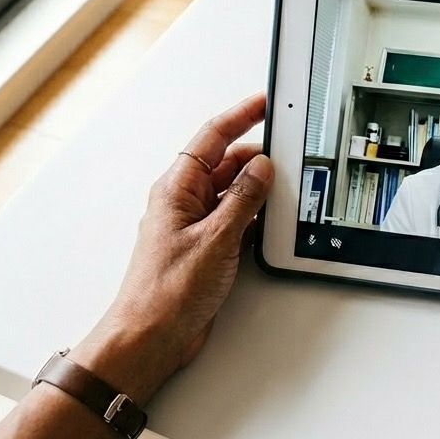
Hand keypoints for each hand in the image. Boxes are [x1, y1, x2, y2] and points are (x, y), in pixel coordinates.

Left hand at [71, 94, 272, 402]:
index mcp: (177, 190)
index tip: (264, 102)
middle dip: (257, 155)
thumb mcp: (215, 238)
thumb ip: (243, 199)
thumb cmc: (166, 292)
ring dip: (258, 189)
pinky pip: (237, 219)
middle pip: (227, 164)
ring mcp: (196, 226)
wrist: (151, 336)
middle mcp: (185, 203)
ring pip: (235, 192)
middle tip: (288, 150)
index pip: (212, 138)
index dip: (240, 116)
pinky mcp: (208, 249)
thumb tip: (262, 168)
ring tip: (285, 186)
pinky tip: (271, 220)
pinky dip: (256, 216)